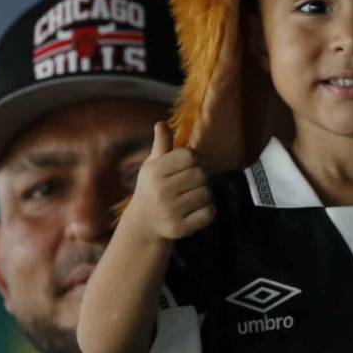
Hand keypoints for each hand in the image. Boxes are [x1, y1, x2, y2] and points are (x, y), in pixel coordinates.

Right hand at [128, 122, 215, 240]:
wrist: (143, 223)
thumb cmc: (152, 187)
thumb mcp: (152, 165)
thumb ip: (161, 145)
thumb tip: (161, 124)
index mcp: (155, 172)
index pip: (190, 156)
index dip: (194, 160)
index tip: (188, 167)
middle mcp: (161, 191)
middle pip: (201, 174)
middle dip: (200, 178)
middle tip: (191, 184)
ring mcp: (170, 211)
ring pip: (207, 193)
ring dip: (205, 195)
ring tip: (192, 197)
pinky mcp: (179, 229)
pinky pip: (209, 213)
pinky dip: (208, 211)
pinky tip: (195, 211)